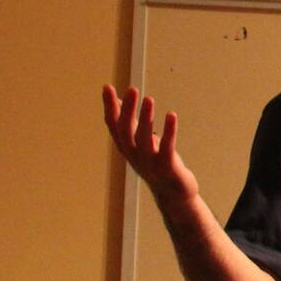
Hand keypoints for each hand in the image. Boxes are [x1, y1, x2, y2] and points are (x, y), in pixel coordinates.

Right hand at [103, 84, 199, 207]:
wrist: (173, 194)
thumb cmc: (157, 163)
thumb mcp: (140, 143)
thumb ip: (131, 124)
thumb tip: (121, 101)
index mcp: (126, 147)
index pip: (113, 125)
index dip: (109, 107)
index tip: (107, 87)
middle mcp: (133, 155)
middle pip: (125, 130)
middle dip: (127, 109)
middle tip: (132, 89)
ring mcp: (149, 162)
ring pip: (143, 138)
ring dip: (145, 118)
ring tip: (149, 99)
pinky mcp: (167, 167)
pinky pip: (166, 146)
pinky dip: (168, 131)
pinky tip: (171, 115)